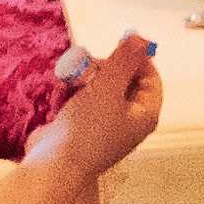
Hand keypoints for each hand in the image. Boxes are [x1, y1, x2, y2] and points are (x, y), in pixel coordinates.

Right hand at [30, 31, 162, 180]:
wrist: (53, 166)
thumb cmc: (87, 130)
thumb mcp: (108, 89)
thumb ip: (124, 61)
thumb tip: (141, 37)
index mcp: (144, 114)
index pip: (151, 77)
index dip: (136, 58)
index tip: (116, 44)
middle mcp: (128, 120)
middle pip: (124, 79)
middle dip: (105, 67)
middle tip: (88, 66)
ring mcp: (104, 124)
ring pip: (101, 87)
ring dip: (85, 78)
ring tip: (71, 79)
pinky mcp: (82, 126)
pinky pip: (83, 99)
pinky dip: (74, 92)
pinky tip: (63, 91)